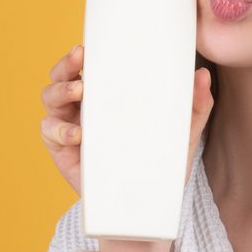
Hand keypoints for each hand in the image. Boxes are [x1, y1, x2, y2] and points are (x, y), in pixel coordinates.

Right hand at [40, 44, 214, 251]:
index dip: (81, 54)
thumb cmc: (161, 162)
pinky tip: (77, 134)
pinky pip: (49, 132)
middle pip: (62, 76)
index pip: (88, 66)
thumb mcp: (182, 133)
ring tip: (79, 91)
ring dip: (60, 90)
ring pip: (50, 98)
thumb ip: (194, 106)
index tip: (87, 46)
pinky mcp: (62, 150)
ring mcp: (69, 126)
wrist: (147, 205)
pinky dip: (59, 130)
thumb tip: (202, 76)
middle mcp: (83, 106)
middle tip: (80, 59)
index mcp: (107, 95)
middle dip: (65, 65)